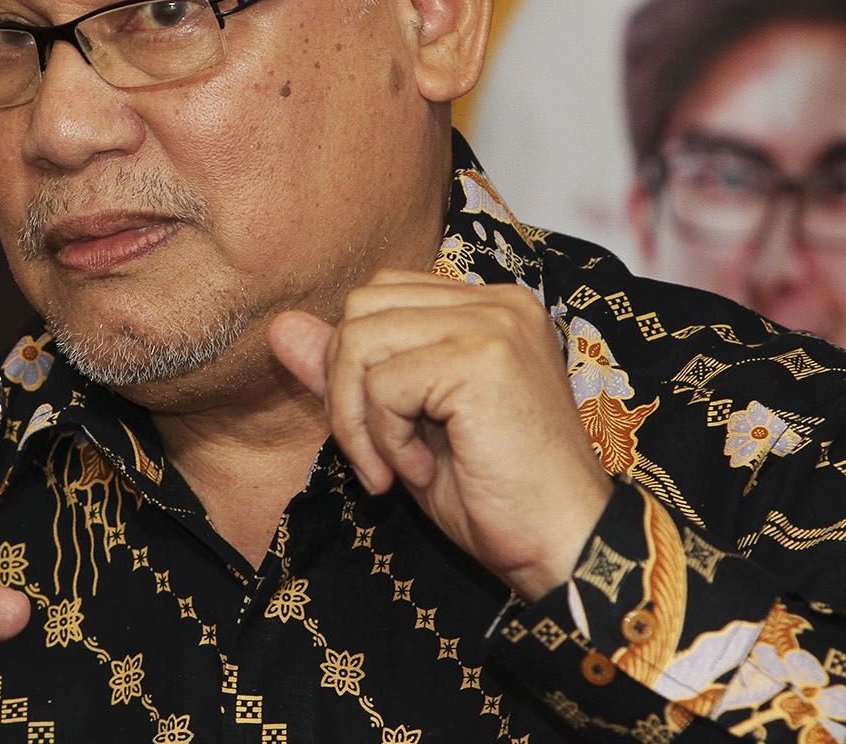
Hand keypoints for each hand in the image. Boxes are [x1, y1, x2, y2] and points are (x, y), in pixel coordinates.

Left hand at [268, 270, 611, 600]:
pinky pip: (383, 383)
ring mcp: (493, 323)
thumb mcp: (404, 427)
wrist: (564, 547)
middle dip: (345, 389)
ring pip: (361, 339)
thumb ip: (347, 372)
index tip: (377, 435)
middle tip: (375, 459)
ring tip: (397, 468)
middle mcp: (496, 301)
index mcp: (487, 307)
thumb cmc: (493, 496)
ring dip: (360, 418)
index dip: (356, 364)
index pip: (380, 297)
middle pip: (362, 308)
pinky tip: (422, 472)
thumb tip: (281, 326)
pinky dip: (385, 437)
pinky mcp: (481, 358)